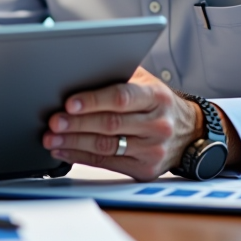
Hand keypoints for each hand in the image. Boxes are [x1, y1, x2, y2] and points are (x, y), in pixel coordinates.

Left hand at [42, 67, 202, 180]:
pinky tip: (63, 150)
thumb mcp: (146, 82)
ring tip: (51, 138)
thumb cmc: (157, 102)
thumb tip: (80, 71)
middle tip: (53, 121)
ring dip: (73, 142)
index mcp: (156, 97)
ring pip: (106, 146)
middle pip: (110, 124)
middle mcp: (158, 124)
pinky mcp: (145, 170)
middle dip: (76, 123)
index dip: (93, 100)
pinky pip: (107, 163)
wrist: (189, 132)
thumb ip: (118, 76)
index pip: (121, 97)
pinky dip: (81, 156)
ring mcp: (153, 149)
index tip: (69, 102)